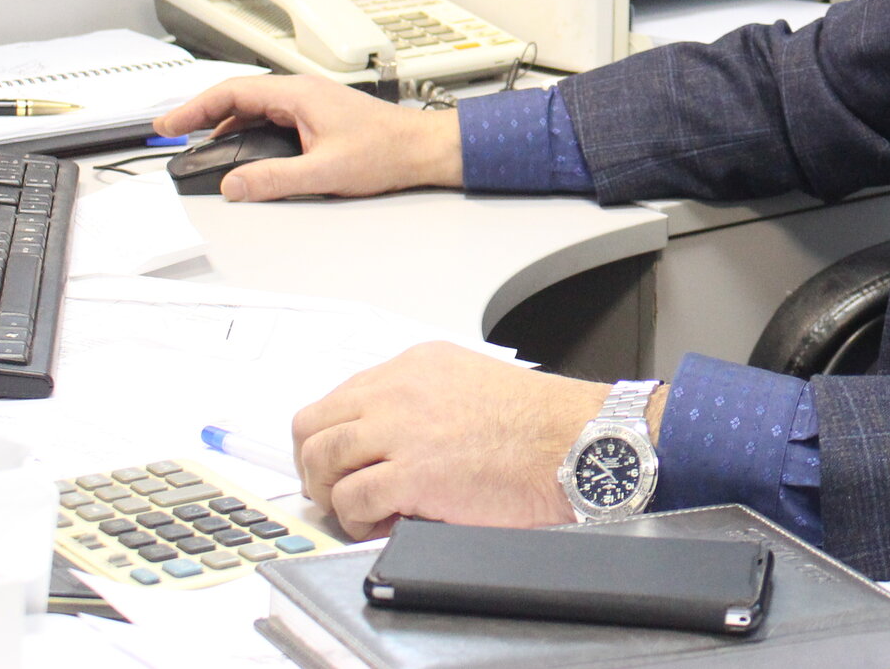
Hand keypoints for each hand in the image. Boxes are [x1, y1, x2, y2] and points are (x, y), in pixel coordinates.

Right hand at [152, 74, 462, 200]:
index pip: (233, 92)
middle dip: (202, 115)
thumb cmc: (388, 151)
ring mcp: (311, 104)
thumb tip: (234, 186)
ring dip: (225, 124)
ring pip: (255, 109)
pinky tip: (241, 151)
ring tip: (197, 144)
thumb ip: (274, 180)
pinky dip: (248, 132)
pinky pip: (272, 119)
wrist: (424, 149)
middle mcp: (303, 93)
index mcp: (300, 95)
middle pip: (239, 98)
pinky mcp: (319, 118)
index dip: (194, 108)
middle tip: (173, 134)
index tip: (168, 124)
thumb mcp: (324, 173)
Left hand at [292, 343, 660, 538]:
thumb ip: (423, 399)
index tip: (339, 462)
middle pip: (313, 427)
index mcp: (415, 367)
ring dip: (332, 492)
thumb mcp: (471, 384)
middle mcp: (400, 391)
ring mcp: (403, 431)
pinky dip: (356, 518)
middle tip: (336, 489)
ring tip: (360, 509)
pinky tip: (381, 522)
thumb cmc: (540, 424)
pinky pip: (350, 499)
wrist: (576, 442)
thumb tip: (388, 436)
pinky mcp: (412, 474)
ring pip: (321, 460)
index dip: (331, 438)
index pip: (338, 399)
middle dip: (317, 465)